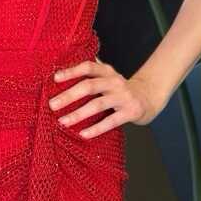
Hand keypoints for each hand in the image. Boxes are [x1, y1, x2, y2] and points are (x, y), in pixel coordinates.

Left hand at [48, 57, 165, 135]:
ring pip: (98, 105)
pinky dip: (96, 128)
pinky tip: (83, 134)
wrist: (149, 99)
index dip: (71, 71)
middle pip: (89, 86)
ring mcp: (124, 97)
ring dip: (78, 114)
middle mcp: (115, 81)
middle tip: (52, 105)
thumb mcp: (107, 77)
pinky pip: (111, 121)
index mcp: (107, 71)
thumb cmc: (119, 90)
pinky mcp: (131, 112)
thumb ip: (91, 74)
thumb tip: (60, 72)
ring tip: (62, 122)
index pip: (88, 67)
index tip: (54, 78)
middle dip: (69, 96)